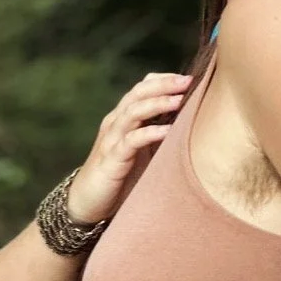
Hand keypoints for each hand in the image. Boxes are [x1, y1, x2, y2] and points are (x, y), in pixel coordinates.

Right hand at [68, 72, 192, 222]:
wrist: (88, 203)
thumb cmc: (120, 177)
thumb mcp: (143, 152)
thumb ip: (159, 136)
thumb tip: (192, 123)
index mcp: (124, 118)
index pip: (142, 88)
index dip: (164, 79)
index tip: (190, 77)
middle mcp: (116, 123)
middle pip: (138, 93)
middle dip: (164, 85)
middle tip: (188, 81)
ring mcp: (112, 140)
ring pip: (133, 112)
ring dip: (158, 104)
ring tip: (179, 100)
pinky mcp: (111, 160)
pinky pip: (131, 141)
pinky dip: (149, 133)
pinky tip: (168, 131)